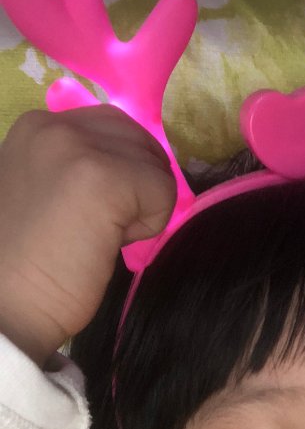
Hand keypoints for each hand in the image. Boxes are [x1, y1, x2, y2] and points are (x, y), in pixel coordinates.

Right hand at [0, 106, 175, 367]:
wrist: (5, 304)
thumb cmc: (27, 264)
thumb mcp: (46, 193)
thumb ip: (79, 171)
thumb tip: (133, 174)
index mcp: (37, 127)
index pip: (114, 128)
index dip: (120, 174)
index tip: (89, 214)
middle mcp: (55, 124)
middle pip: (140, 139)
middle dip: (137, 186)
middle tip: (99, 229)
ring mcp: (78, 146)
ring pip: (155, 165)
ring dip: (142, 207)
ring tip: (98, 236)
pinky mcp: (104, 176)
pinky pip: (164, 190)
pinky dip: (150, 225)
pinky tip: (111, 244)